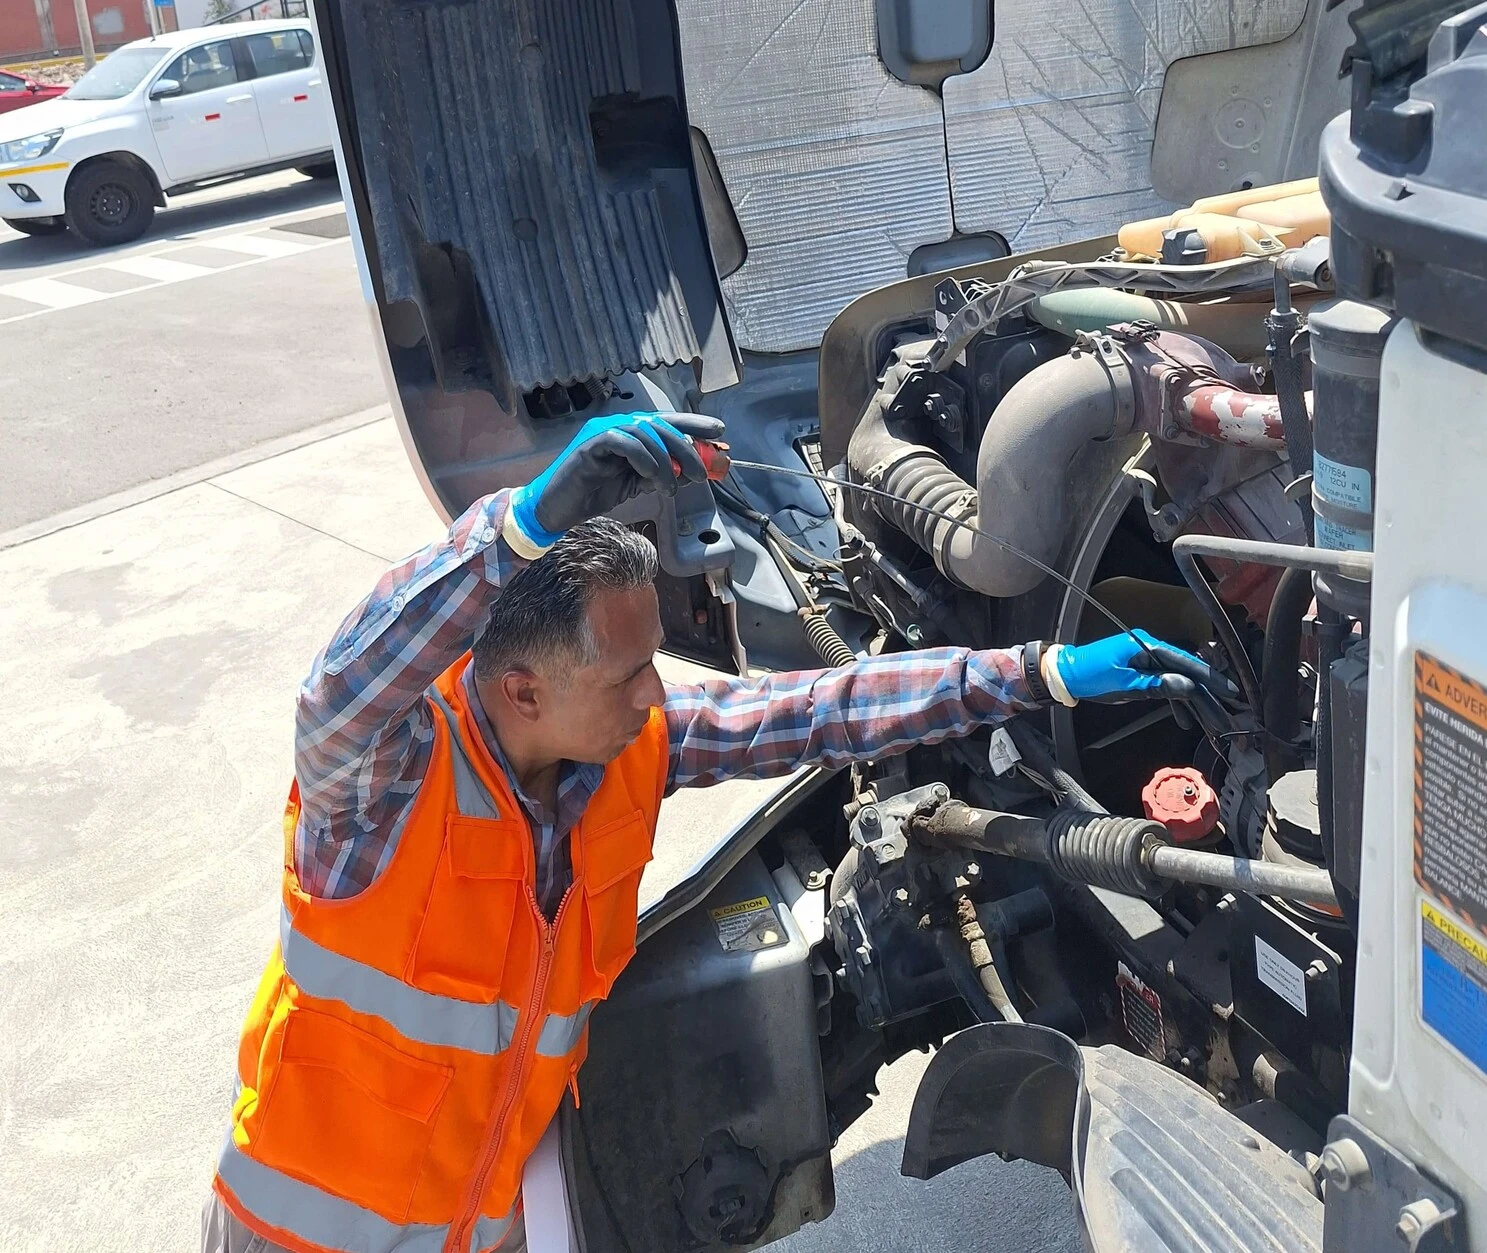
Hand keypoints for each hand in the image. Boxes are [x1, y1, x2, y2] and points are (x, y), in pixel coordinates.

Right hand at [507, 412, 725, 552]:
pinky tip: (651, 477)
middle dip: (686, 448)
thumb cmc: (596, 493)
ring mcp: (604, 432)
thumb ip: (663, 475)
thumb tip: (695, 472)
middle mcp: (619, 425)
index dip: (694, 422)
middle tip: (700, 473)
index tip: (719, 431)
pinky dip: (642, 457)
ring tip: (671, 487)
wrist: (559, 508)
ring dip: (666, 460)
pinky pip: (623, 442)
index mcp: (632, 432)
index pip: (667, 421)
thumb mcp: (638, 484)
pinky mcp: (590, 444)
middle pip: (661, 425)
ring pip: (645, 432)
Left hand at [1047, 629, 1229, 703]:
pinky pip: (1166, 688)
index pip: (1186, 662)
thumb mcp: (1124, 683)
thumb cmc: (1090, 674)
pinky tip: (1187, 720)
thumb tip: (1188, 687)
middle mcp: (1150, 651)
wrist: (1067, 675)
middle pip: (1187, 675)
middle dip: (1208, 698)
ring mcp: (1147, 663)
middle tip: (1226, 717)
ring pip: (1179, 684)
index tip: (1229, 691)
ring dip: (1195, 705)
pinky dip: (1176, 704)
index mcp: (1147, 647)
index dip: (1209, 678)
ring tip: (1212, 723)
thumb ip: (1157, 685)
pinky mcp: (1143, 675)